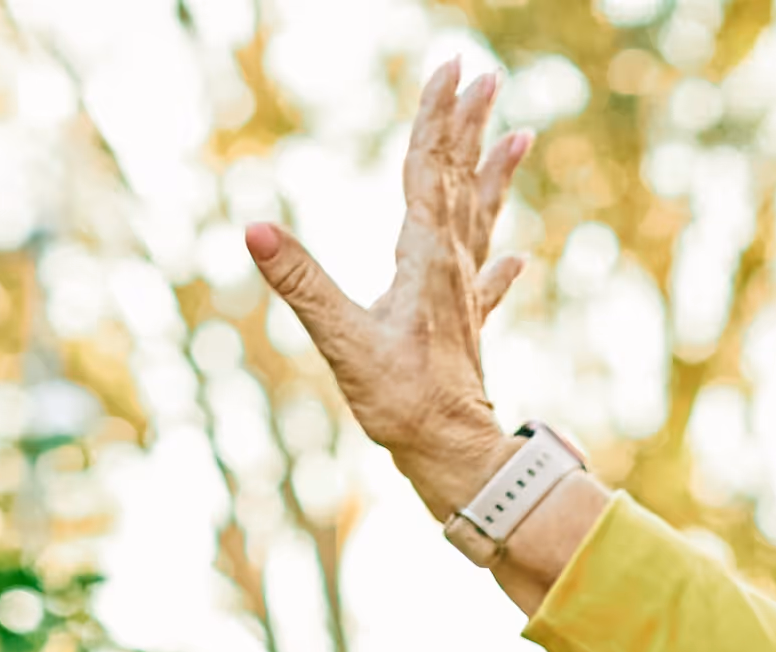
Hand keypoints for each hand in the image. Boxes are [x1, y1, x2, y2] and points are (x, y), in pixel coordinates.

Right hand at [245, 59, 535, 516]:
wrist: (455, 457)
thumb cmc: (405, 403)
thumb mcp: (343, 340)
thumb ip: (300, 283)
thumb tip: (254, 230)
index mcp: (424, 258)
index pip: (428, 169)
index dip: (436, 116)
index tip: (450, 69)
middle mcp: (451, 266)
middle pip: (460, 179)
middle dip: (468, 125)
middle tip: (483, 75)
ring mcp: (462, 296)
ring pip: (481, 218)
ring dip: (494, 174)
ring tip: (519, 135)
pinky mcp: (465, 328)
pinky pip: (487, 281)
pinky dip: (502, 264)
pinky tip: (520, 256)